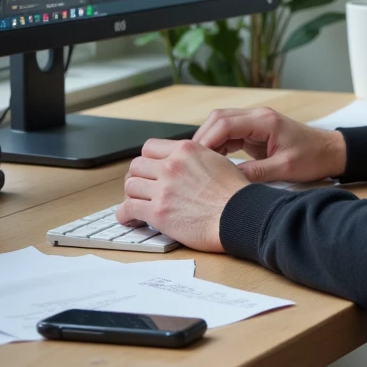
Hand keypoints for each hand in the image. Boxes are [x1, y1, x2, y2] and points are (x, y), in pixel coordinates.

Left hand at [116, 138, 247, 251]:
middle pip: (136, 166)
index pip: (149, 148)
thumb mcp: (218, 161)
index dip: (148, 161)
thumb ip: (195, 159)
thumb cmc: (236, 195)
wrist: (241, 216)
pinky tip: (130, 219)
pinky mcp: (158, 212)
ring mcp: (163, 189)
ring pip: (129, 186)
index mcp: (186, 150)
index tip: (150, 171)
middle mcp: (172, 166)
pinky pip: (127, 209)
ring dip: (132, 196)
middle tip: (142, 189)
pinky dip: (125, 215)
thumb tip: (185, 164)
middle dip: (138, 178)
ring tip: (137, 204)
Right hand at [191, 106, 346, 183]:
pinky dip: (219, 144)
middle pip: (218, 118)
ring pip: (221, 124)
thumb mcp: (285, 169)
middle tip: (193, 161)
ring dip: (209, 141)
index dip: (207, 140)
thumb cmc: (313, 158)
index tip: (196, 159)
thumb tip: (228, 180)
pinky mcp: (255, 131)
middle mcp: (258, 116)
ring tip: (200, 163)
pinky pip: (230, 133)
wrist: (330, 151)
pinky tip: (214, 161)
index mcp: (265, 122)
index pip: (226, 124)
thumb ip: (256, 173)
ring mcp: (256, 122)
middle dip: (203, 138)